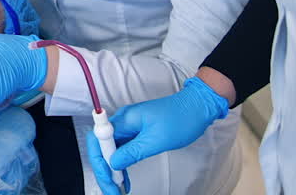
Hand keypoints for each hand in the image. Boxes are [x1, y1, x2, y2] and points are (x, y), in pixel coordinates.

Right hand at [86, 77, 228, 188]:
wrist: (197, 108)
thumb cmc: (181, 118)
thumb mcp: (157, 140)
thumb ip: (133, 152)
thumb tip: (114, 163)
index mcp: (125, 119)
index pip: (99, 141)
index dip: (100, 162)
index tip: (109, 178)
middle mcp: (123, 122)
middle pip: (101, 147)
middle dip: (104, 170)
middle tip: (111, 189)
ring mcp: (129, 127)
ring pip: (111, 150)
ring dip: (111, 170)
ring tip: (117, 187)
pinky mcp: (136, 132)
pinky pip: (122, 150)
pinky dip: (121, 165)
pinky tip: (124, 178)